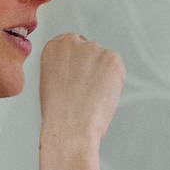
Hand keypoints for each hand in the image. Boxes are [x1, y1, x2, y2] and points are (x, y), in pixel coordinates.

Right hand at [38, 33, 124, 169]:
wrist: (69, 127)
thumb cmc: (59, 112)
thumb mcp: (50, 80)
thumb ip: (64, 66)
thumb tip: (80, 65)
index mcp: (53, 47)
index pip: (73, 44)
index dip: (78, 62)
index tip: (79, 75)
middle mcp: (72, 42)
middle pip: (90, 50)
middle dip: (92, 67)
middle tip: (86, 90)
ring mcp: (93, 49)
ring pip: (105, 60)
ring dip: (104, 75)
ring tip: (92, 96)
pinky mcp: (112, 58)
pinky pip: (118, 69)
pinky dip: (116, 82)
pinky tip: (102, 95)